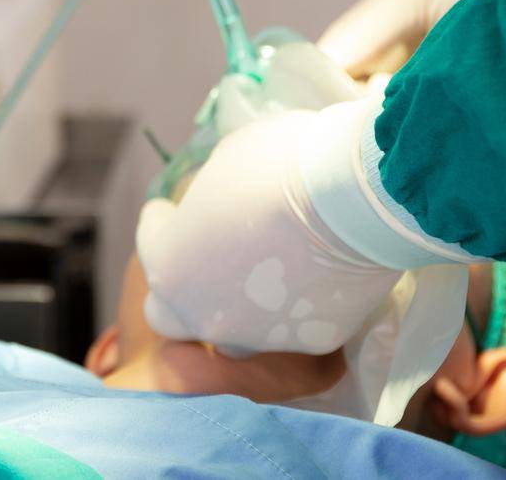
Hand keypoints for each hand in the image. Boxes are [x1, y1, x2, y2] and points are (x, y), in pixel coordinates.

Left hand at [136, 100, 403, 356]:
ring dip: (237, 308)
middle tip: (202, 258)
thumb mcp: (226, 162)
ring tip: (265, 273)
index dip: (160, 223)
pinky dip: (297, 303)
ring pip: (234, 333)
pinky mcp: (309, 342)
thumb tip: (221, 201)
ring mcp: (257, 336)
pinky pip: (294, 325)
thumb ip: (212, 197)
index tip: (167, 210)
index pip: (151, 244)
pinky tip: (317, 273)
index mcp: (170, 267)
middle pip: (171, 316)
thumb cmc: (277, 165)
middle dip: (181, 289)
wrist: (355, 198)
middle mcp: (204, 315)